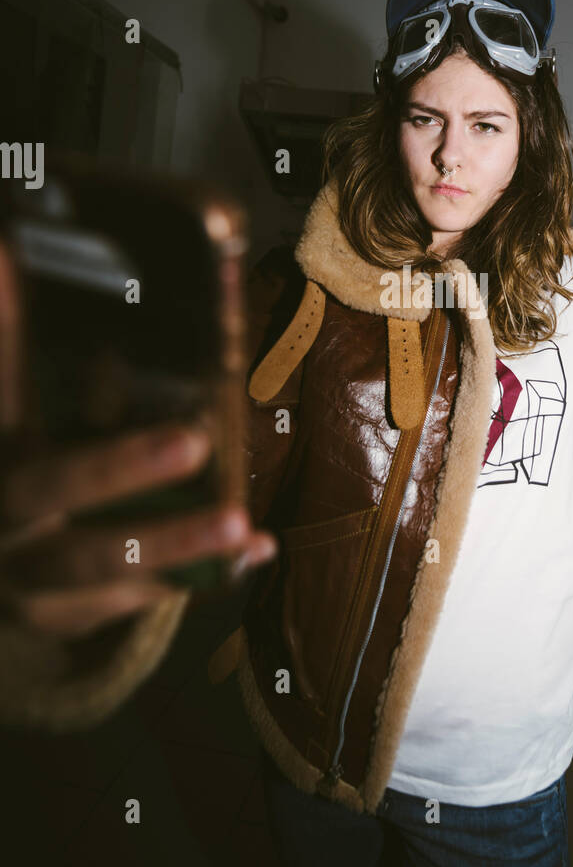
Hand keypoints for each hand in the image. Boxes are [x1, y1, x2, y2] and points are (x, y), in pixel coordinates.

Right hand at [0, 240, 277, 640]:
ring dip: (172, 542)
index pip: (4, 400)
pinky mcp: (59, 615)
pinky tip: (254, 549)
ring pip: (95, 563)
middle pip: (48, 490)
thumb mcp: (16, 418)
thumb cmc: (17, 470)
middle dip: (118, 468)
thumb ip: (13, 348)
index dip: (6, 334)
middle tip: (193, 438)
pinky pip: (132, 601)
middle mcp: (1, 514)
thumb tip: (11, 251)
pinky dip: (196, 576)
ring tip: (239, 522)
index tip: (19, 266)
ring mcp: (22, 574)